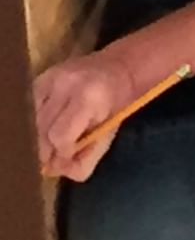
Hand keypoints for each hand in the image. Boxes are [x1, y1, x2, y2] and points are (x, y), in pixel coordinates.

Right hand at [32, 49, 143, 180]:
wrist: (120, 67)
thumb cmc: (119, 103)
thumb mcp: (110, 131)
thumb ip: (89, 155)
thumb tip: (62, 172)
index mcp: (89, 98)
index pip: (60, 135)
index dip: (61, 153)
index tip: (66, 159)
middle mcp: (66, 85)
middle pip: (42, 130)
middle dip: (47, 149)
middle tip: (56, 157)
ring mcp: (51, 78)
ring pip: (32, 120)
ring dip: (40, 137)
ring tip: (53, 143)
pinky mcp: (41, 77)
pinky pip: (30, 107)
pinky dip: (36, 122)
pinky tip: (48, 126)